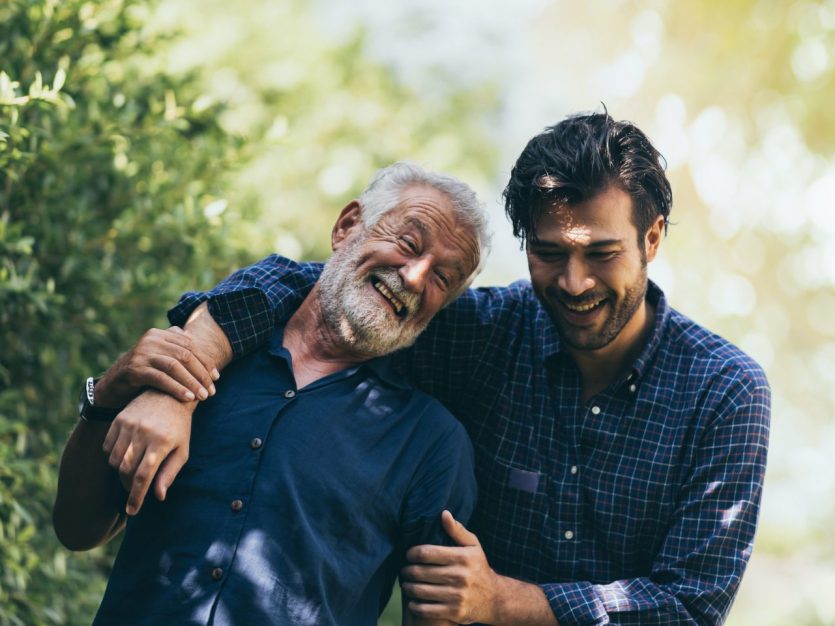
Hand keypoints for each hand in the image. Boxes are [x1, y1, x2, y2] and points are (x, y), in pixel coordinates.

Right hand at [96, 327, 218, 407]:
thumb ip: (175, 348)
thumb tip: (196, 342)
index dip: (205, 362)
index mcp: (159, 334)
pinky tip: (188, 398)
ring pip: (174, 366)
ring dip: (192, 382)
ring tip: (203, 396)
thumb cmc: (143, 373)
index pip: (190, 346)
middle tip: (211, 391)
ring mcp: (141, 353)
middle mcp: (150, 340)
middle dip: (201, 374)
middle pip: (185, 355)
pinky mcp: (134, 369)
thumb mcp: (159, 358)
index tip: (216, 378)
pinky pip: (161, 378)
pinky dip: (177, 388)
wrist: (112, 386)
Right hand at [103, 390, 194, 514]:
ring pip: (115, 461)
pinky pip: (108, 448)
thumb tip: (158, 496)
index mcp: (161, 442)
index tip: (132, 511)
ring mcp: (129, 425)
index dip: (136, 497)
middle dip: (129, 485)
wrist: (169, 396)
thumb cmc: (179, 428)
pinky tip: (125, 456)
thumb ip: (169, 473)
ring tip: (132, 471)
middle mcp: (143, 432)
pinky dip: (113, 457)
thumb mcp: (182, 450)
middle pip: (126, 471)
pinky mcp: (118, 420)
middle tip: (135, 489)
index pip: (143, 477)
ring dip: (121, 472)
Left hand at [401, 511, 501, 623]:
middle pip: (420, 572)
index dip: (411, 553)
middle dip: (406, 570)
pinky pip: (425, 609)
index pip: (426, 553)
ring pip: (420, 591)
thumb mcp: (473, 546)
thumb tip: (443, 513)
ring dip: (408, 587)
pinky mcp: (454, 612)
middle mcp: (459, 576)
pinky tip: (413, 600)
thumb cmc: (478, 567)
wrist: (495, 598)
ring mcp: (456, 596)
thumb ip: (457, 530)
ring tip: (406, 584)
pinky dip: (414, 605)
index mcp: (462, 558)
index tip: (408, 555)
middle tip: (404, 570)